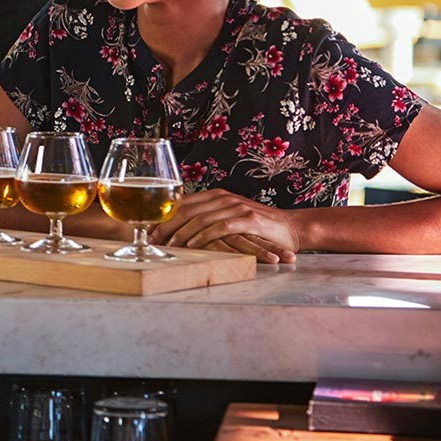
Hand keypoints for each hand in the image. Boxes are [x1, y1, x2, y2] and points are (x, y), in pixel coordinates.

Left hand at [153, 190, 299, 263]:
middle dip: (166, 224)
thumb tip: (181, 228)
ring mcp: (235, 207)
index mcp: (216, 195)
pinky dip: (203, 236)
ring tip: (168, 245)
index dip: (164, 216)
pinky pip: (219, 227)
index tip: (149, 229)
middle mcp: (223, 198)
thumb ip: (209, 218)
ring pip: (200, 218)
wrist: (292, 228)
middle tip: (152, 239)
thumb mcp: (230, 218)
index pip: (183, 203)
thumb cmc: (259, 228)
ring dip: (181, 232)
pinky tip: (192, 245)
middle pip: (187, 209)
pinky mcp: (248, 220)